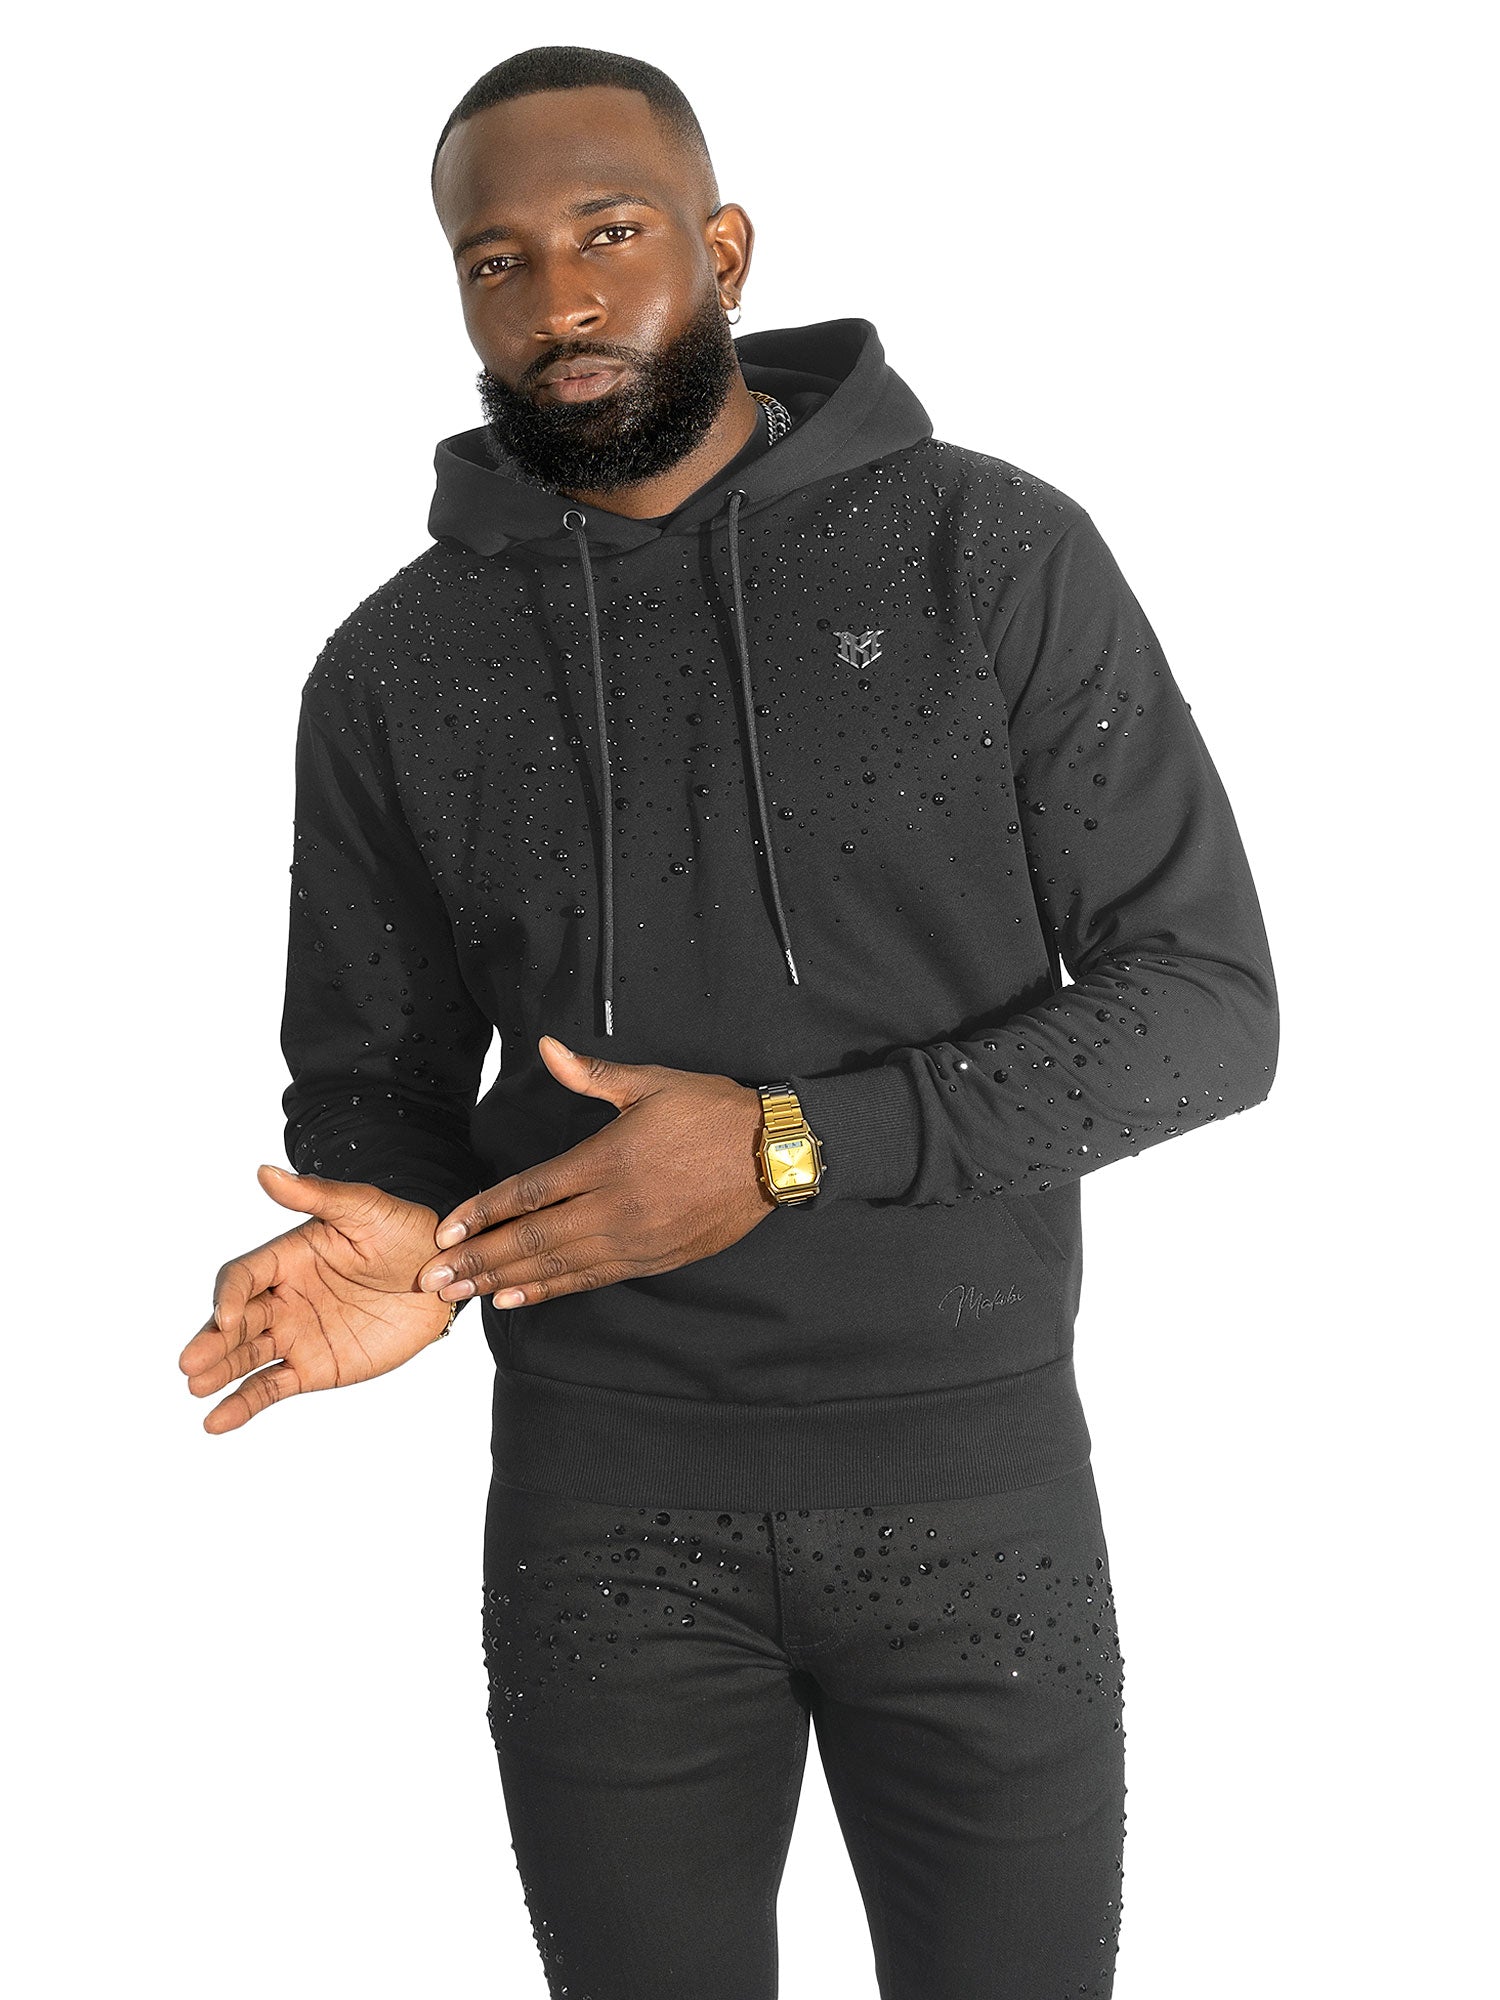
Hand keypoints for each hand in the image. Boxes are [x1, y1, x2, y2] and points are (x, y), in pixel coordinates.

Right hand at [178, 1170, 455, 1433]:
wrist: (444, 1277)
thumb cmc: (404, 1232)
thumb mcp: (364, 1208)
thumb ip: (317, 1195)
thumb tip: (265, 1171)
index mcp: (286, 1258)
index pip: (242, 1277)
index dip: (229, 1296)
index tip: (227, 1317)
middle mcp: (282, 1297)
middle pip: (235, 1322)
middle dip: (212, 1342)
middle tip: (189, 1365)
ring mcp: (295, 1334)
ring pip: (247, 1356)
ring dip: (220, 1373)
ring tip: (196, 1388)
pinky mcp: (313, 1368)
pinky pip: (271, 1387)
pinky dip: (243, 1404)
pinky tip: (217, 1421)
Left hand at [414, 1034, 776, 1309]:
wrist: (773, 1154)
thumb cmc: (710, 1113)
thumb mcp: (650, 1084)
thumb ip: (591, 1075)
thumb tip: (547, 1048)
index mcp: (607, 1159)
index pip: (528, 1192)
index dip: (482, 1213)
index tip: (445, 1229)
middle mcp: (615, 1205)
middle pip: (531, 1239)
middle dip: (477, 1261)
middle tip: (433, 1280)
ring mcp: (634, 1238)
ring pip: (556, 1266)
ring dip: (503, 1282)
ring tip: (461, 1297)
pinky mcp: (653, 1259)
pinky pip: (591, 1278)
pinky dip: (550, 1290)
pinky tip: (516, 1298)